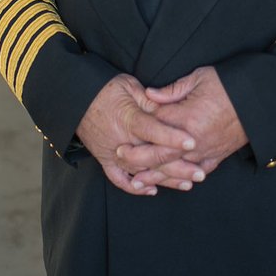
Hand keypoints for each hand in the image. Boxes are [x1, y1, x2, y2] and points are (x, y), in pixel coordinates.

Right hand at [76, 73, 198, 196]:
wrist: (75, 99)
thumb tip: (169, 108)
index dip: (173, 137)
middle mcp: (121, 139)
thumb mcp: (129, 85)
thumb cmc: (106, 88)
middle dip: (178, 166)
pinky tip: (152, 190)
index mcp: (128, 118)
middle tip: (200, 173)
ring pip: (141, 172)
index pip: (153, 130)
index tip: (193, 142)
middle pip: (152, 157)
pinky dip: (135, 187)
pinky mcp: (105, 160)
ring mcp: (112, 153)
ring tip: (187, 184)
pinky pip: (119, 179)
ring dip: (164, 180)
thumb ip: (150, 99)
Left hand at [117, 66, 247, 187]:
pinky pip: (196, 172)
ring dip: (155, 175)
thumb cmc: (228, 85)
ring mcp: (205, 151)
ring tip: (137, 180)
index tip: (124, 125)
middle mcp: (193, 139)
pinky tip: (172, 183)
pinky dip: (183, 178)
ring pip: (175, 167)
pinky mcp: (216, 157)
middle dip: (138, 156)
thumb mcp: (199, 78)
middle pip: (159, 152)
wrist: (257, 100)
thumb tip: (148, 95)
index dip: (140, 124)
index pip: (157, 123)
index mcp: (187, 117)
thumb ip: (172, 90)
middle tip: (120, 154)